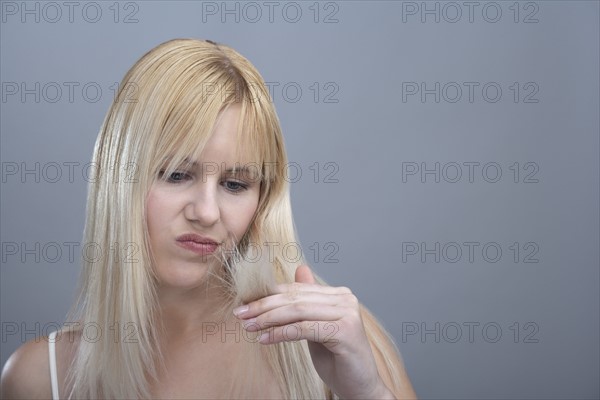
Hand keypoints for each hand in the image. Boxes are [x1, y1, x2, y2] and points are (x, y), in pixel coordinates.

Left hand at [233, 265, 394, 398]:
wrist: (360, 387)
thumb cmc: (338, 359)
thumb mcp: (317, 327)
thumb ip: (308, 302)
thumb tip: (299, 269)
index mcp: (339, 295)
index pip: (297, 289)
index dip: (269, 295)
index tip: (245, 305)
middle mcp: (345, 299)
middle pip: (295, 298)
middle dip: (264, 306)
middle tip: (240, 314)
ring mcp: (347, 313)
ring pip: (297, 311)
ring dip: (268, 319)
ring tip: (248, 327)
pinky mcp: (344, 331)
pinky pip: (304, 328)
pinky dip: (280, 333)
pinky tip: (264, 338)